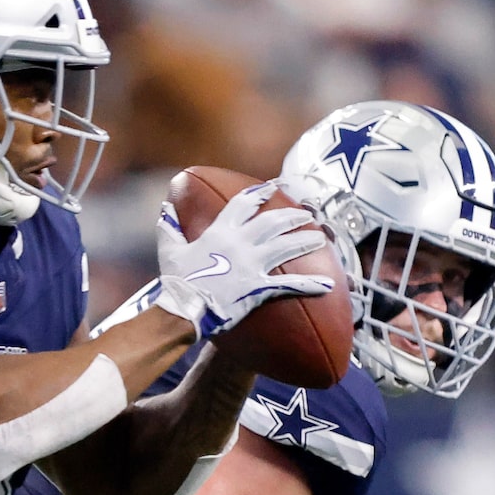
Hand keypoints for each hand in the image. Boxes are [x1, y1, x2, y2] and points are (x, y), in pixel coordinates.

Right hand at [153, 184, 333, 340]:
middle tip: (307, 213)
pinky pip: (290, 285)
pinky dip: (311, 285)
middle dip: (292, 215)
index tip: (273, 187)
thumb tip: (166, 208)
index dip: (259, 194)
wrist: (183, 307)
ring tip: (322, 238)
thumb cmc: (176, 281)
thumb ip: (169, 227)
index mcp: (220, 232)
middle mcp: (240, 242)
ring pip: (286, 246)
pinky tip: (328, 285)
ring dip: (306, 240)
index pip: (243, 204)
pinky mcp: (259, 286)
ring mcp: (252, 263)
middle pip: (273, 222)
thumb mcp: (169, 249)